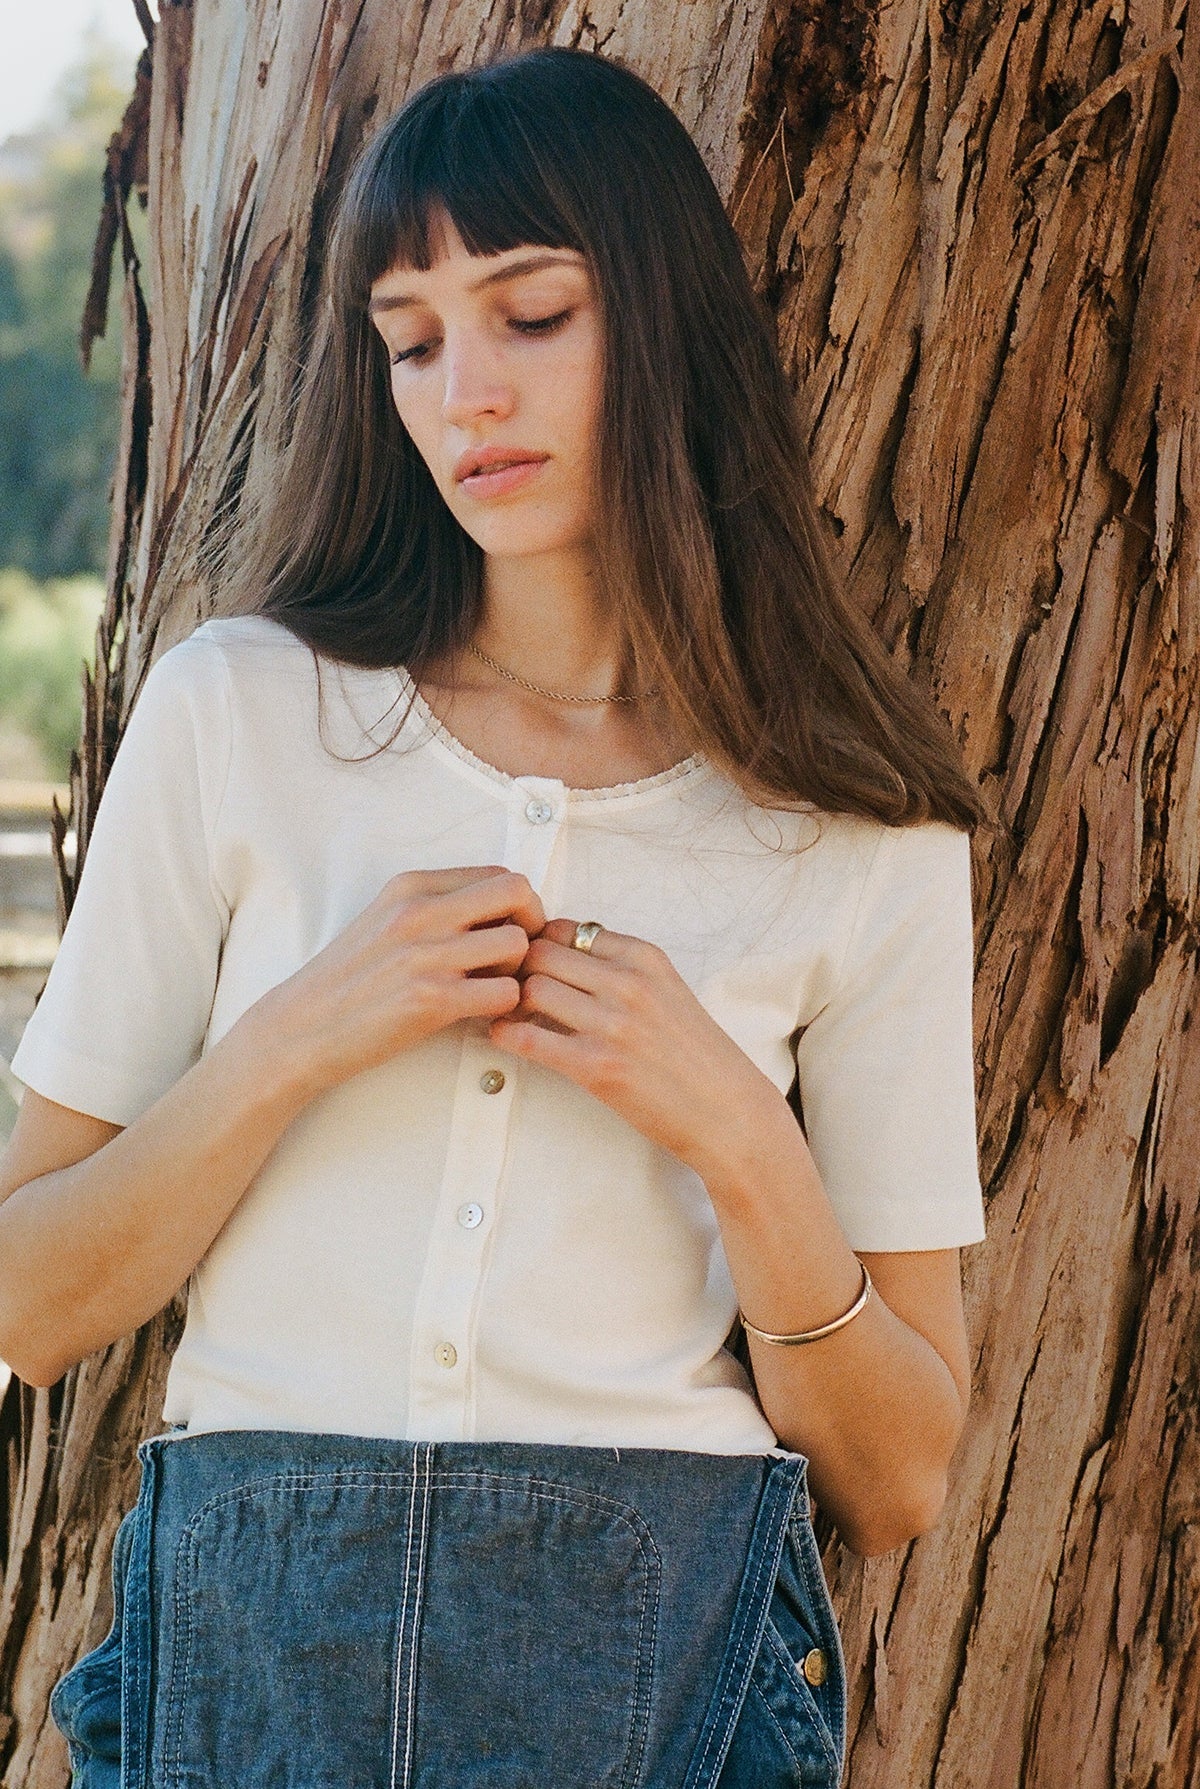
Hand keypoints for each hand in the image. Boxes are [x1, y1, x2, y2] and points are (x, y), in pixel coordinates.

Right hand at [256, 867, 543, 1094]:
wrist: (301, 1027)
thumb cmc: (349, 979)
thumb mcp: (385, 919)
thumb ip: (436, 905)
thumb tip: (499, 906)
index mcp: (411, 887)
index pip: (498, 874)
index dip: (517, 904)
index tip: (508, 931)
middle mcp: (420, 912)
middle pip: (518, 893)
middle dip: (532, 924)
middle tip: (516, 957)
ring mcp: (426, 955)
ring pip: (517, 944)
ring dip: (518, 970)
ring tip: (493, 988)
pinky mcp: (430, 1000)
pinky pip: (505, 993)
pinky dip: (505, 1006)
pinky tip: (482, 1013)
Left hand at [487, 918, 785, 1182]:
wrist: (725, 1110)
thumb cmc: (693, 1054)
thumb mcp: (666, 990)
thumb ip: (621, 967)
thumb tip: (562, 949)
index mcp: (645, 957)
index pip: (567, 928)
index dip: (539, 943)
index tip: (530, 961)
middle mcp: (628, 983)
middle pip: (541, 953)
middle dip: (518, 968)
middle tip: (507, 986)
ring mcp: (612, 1024)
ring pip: (530, 988)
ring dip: (510, 1000)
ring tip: (507, 1012)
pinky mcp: (596, 1066)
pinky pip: (528, 1038)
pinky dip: (505, 1034)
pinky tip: (506, 1037)